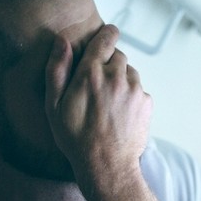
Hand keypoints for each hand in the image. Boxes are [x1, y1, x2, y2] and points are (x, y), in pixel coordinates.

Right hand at [45, 24, 152, 188]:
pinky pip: (139, 89)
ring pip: (130, 72)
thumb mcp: (54, 106)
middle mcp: (116, 77)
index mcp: (91, 73)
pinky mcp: (146, 102)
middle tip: (98, 84)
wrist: (106, 166)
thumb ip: (57, 70)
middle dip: (109, 64)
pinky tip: (119, 113)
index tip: (107, 34)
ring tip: (108, 102)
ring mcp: (134, 89)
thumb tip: (62, 42)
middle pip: (118, 56)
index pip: (105, 39)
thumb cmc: (75, 138)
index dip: (106, 34)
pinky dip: (131, 95)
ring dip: (121, 80)